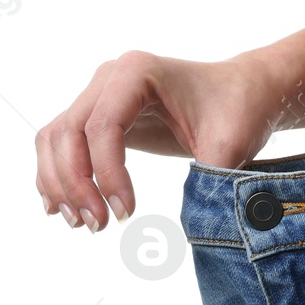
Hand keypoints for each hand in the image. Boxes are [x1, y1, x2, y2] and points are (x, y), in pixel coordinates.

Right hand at [35, 50, 286, 230]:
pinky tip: (63, 208)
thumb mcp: (229, 146)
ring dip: (60, 183)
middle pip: (68, 132)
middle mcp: (110, 76)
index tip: (126, 213)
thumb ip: (206, 183)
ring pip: (56, 138)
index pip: (103, 127)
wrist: (248, 92)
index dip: (107, 175)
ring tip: (82, 224)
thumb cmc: (241, 111)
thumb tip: (189, 232)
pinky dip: (58, 174)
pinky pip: (62, 142)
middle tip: (97, 225)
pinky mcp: (99, 113)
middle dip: (76, 184)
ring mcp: (100, 93)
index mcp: (138, 71)